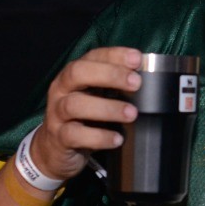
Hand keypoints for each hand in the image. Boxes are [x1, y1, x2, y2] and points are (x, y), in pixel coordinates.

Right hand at [26, 46, 143, 181]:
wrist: (55, 150)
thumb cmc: (83, 118)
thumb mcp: (97, 97)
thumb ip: (115, 87)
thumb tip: (149, 79)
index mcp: (74, 75)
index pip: (92, 57)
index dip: (114, 55)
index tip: (137, 59)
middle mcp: (62, 89)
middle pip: (78, 73)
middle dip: (109, 75)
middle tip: (136, 83)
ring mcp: (57, 113)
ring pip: (75, 105)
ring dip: (107, 108)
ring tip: (132, 114)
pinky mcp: (58, 137)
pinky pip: (75, 135)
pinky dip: (99, 137)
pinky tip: (117, 139)